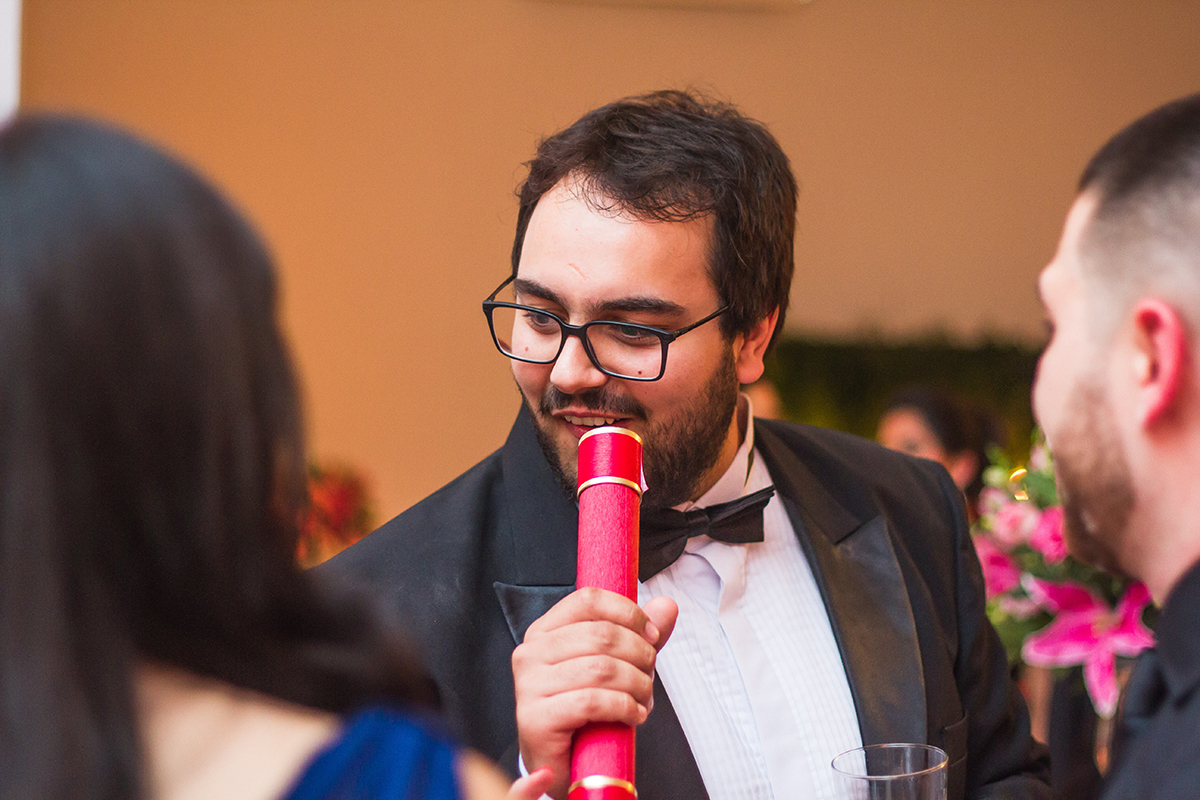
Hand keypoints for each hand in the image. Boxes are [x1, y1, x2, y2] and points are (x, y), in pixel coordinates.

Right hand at [512, 588, 677, 799]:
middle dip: (639, 654)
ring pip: (601, 669)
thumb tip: (667, 606)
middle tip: (649, 674)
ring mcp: (529, 685)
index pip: (588, 600)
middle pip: (601, 634)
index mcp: (545, 631)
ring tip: (643, 699)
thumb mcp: (614, 665)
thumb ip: (638, 635)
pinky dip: (623, 707)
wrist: (559, 763)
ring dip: (636, 684)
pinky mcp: (535, 718)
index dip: (627, 612)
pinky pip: (592, 702)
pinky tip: (633, 715)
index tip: (651, 633)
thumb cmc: (583, 711)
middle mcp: (531, 652)